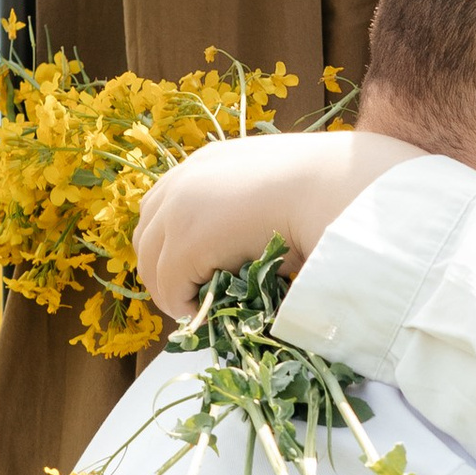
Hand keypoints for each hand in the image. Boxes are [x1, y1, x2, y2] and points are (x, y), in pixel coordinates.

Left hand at [133, 130, 426, 317]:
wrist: (329, 188)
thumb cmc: (319, 189)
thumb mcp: (274, 191)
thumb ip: (248, 211)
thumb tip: (247, 245)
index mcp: (207, 162)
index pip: (163, 203)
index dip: (169, 239)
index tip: (188, 265)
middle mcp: (183, 181)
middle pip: (146, 233)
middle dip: (160, 267)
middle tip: (186, 294)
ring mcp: (178, 212)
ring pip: (151, 263)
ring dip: (169, 288)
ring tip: (194, 307)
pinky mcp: (184, 245)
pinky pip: (170, 287)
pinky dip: (180, 303)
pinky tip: (202, 312)